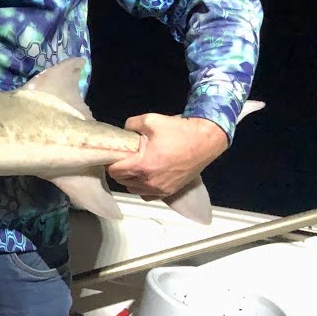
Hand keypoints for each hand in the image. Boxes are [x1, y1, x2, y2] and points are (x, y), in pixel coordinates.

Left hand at [107, 113, 227, 198]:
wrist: (205, 141)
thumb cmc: (178, 131)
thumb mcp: (150, 120)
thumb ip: (130, 124)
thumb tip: (124, 131)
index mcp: (142, 165)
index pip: (114, 171)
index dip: (111, 162)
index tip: (115, 154)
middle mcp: (149, 181)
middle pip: (122, 181)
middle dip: (120, 170)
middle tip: (125, 158)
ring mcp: (160, 189)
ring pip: (134, 190)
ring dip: (130, 180)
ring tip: (135, 167)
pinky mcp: (169, 192)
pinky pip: (148, 195)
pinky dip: (143, 188)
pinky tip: (146, 177)